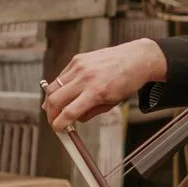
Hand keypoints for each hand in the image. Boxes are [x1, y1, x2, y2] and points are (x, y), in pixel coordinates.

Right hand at [43, 39, 167, 130]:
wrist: (137, 58)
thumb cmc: (128, 80)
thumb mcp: (112, 102)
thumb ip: (91, 111)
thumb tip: (75, 118)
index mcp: (96, 92)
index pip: (69, 112)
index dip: (59, 124)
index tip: (58, 128)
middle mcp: (85, 78)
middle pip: (55, 100)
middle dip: (50, 114)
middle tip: (53, 119)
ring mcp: (79, 67)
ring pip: (53, 87)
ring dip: (51, 100)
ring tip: (55, 107)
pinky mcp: (77, 59)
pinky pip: (61, 76)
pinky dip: (59, 86)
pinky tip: (65, 91)